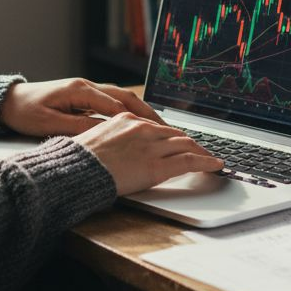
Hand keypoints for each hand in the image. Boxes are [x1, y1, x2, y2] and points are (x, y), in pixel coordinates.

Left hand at [0, 78, 167, 136]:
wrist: (8, 101)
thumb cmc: (25, 112)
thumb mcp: (50, 124)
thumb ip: (78, 128)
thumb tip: (104, 133)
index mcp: (80, 91)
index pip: (116, 105)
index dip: (137, 119)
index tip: (155, 131)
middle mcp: (87, 86)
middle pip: (125, 97)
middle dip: (147, 112)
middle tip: (166, 128)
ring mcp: (86, 90)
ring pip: (121, 98)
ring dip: (140, 110)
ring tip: (158, 125)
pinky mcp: (83, 96)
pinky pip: (111, 101)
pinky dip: (127, 111)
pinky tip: (137, 122)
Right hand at [73, 113, 224, 196]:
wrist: (74, 171)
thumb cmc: (78, 160)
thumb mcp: (94, 140)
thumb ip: (113, 139)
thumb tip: (119, 149)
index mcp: (125, 119)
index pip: (157, 126)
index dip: (172, 135)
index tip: (178, 141)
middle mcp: (141, 128)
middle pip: (175, 133)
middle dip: (191, 142)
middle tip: (201, 150)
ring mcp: (151, 146)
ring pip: (186, 144)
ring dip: (202, 152)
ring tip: (211, 159)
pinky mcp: (158, 165)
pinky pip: (189, 160)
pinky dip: (206, 162)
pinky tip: (215, 165)